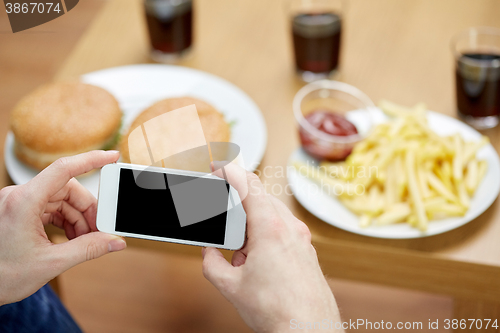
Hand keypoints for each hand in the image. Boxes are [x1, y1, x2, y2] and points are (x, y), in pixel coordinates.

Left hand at [0, 150, 125, 304]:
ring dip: (78, 218)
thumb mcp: (51, 263)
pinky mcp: (19, 212)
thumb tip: (114, 242)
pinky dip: (66, 221)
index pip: (63, 169)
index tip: (112, 156)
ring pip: (61, 200)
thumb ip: (88, 249)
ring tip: (86, 240)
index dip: (91, 160)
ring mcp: (18, 203)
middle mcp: (19, 196)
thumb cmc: (2, 276)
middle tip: (100, 230)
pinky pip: (50, 208)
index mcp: (23, 202)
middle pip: (67, 189)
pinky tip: (73, 238)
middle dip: (87, 209)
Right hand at [202, 163, 342, 331]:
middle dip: (238, 209)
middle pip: (260, 198)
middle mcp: (290, 227)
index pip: (247, 184)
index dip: (229, 170)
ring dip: (252, 226)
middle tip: (226, 233)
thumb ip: (211, 263)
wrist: (310, 331)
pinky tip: (258, 263)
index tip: (217, 166)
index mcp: (270, 228)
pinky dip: (266, 237)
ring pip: (272, 214)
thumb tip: (209, 253)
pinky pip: (283, 230)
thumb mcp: (230, 286)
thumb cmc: (277, 311)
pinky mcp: (307, 250)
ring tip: (242, 257)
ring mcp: (302, 238)